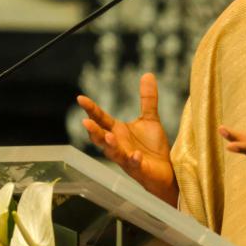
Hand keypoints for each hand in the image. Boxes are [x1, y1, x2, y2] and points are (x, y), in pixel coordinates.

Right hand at [77, 73, 177, 205]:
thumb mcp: (150, 119)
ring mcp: (126, 159)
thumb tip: (147, 74)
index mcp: (118, 132)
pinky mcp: (139, 169)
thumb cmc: (153, 147)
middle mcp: (118, 145)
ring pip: (113, 153)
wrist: (165, 171)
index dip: (91, 109)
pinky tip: (135, 155)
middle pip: (101, 137)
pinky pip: (134, 165)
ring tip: (108, 137)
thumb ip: (147, 98)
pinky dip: (133, 160)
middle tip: (85, 121)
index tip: (80, 98)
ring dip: (110, 145)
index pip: (101, 119)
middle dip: (94, 130)